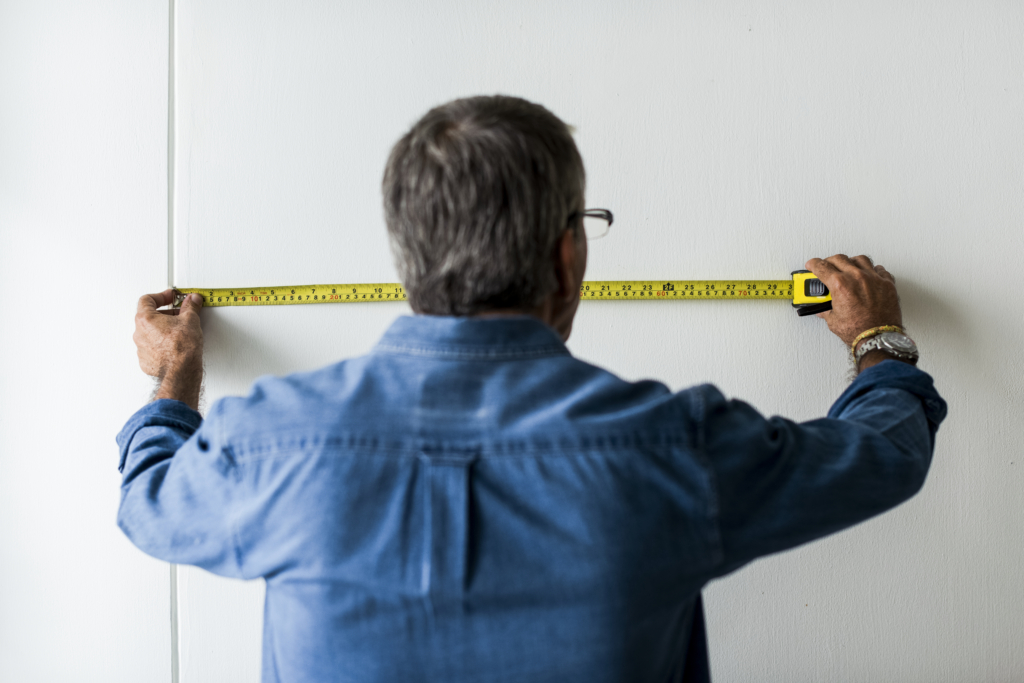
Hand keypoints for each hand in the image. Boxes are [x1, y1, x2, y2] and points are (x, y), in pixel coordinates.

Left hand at [134, 289, 204, 408]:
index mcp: (145, 319)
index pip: (147, 299)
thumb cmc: (182, 348)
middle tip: (179, 315)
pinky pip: (152, 349)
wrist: (181, 372)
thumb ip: (190, 306)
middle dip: (165, 314)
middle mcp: (139, 333)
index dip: (160, 296)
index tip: (170, 297)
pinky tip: (175, 346)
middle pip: (149, 316)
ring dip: (163, 330)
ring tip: (179, 332)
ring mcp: (141, 348)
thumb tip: (192, 300)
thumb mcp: (190, 320)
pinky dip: (162, 345)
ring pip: (150, 334)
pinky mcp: (146, 361)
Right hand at [804, 255, 901, 347]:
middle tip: (826, 266)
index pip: (822, 267)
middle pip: (839, 259)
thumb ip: (827, 310)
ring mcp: (873, 279)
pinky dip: (872, 270)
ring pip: (860, 259)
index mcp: (840, 285)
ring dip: (851, 262)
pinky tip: (868, 274)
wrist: (878, 339)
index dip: (813, 264)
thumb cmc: (859, 331)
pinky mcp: (887, 284)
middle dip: (829, 261)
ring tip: (848, 267)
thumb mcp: (834, 321)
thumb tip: (824, 309)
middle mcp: (857, 278)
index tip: (812, 264)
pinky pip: (879, 269)